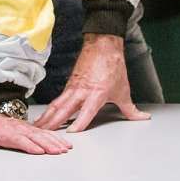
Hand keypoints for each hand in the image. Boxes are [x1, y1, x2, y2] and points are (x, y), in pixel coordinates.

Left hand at [0, 113, 71, 154]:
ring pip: (44, 135)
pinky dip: (57, 138)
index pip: (20, 139)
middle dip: (48, 145)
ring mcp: (30, 130)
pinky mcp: (35, 131)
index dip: (30, 145)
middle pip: (36, 138)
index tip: (39, 151)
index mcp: (9, 132)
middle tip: (57, 152)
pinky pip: (48, 133)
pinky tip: (65, 143)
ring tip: (64, 149)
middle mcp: (22, 130)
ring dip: (55, 142)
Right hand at [34, 33, 149, 131]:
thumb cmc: (112, 66)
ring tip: (37, 129)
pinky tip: (43, 117)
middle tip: (44, 135)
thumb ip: (131, 109)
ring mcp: (73, 88)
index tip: (71, 134)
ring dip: (46, 117)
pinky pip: (57, 100)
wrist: (103, 45)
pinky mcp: (69, 85)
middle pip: (64, 110)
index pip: (86, 112)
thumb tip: (142, 117)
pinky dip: (49, 109)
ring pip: (57, 105)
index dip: (78, 123)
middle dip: (53, 123)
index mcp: (96, 94)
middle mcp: (82, 92)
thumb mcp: (123, 91)